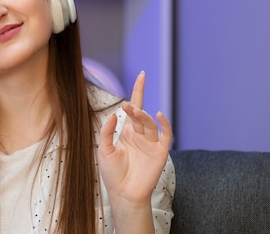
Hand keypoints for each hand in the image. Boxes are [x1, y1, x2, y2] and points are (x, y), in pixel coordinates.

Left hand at [98, 71, 172, 205]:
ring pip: (150, 123)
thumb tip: (115, 114)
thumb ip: (107, 131)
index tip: (141, 75)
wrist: (124, 194)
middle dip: (135, 108)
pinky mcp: (160, 152)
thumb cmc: (112, 173)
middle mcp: (140, 135)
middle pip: (140, 114)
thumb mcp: (104, 150)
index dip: (138, 91)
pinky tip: (159, 115)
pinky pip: (166, 134)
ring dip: (143, 116)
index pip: (134, 107)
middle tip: (127, 106)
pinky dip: (165, 124)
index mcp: (127, 132)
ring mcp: (151, 143)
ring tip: (135, 112)